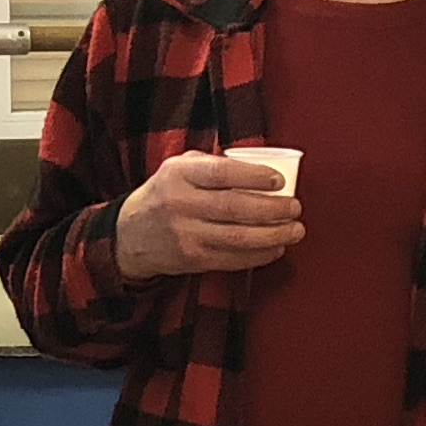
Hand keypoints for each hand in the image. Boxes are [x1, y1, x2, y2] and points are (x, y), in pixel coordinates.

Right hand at [112, 152, 302, 279]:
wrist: (129, 235)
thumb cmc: (165, 194)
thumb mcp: (178, 168)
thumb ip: (213, 165)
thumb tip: (261, 167)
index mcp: (179, 175)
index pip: (221, 173)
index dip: (254, 176)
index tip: (280, 181)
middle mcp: (180, 204)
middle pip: (235, 208)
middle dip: (273, 209)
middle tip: (295, 207)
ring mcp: (186, 235)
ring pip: (238, 237)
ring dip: (274, 235)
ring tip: (295, 230)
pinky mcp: (193, 260)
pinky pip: (234, 259)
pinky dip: (260, 255)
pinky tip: (276, 248)